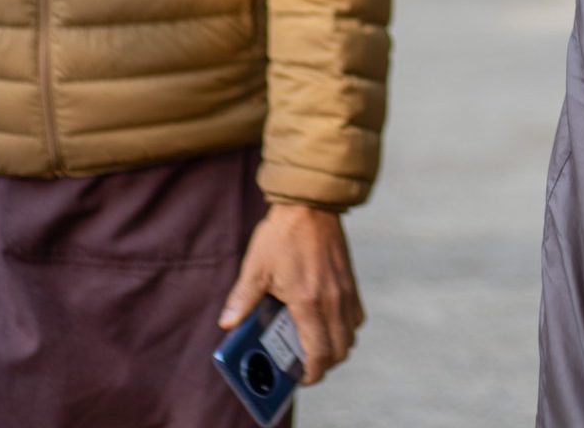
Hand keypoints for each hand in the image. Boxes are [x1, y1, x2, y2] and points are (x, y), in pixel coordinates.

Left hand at [221, 204, 364, 385]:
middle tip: (302, 363)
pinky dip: (344, 327)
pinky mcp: (351, 282)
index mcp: (309, 301)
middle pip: (340, 350)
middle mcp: (333, 301)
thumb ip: (244, 298)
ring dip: (335, 346)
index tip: (300, 378)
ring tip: (312, 343)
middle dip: (323, 364)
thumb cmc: (282, 235)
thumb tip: (228, 323)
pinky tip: (324, 319)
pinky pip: (355, 316)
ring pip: (350, 335)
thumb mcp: (256, 267)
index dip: (312, 373)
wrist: (311, 204)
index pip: (320, 352)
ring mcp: (346, 292)